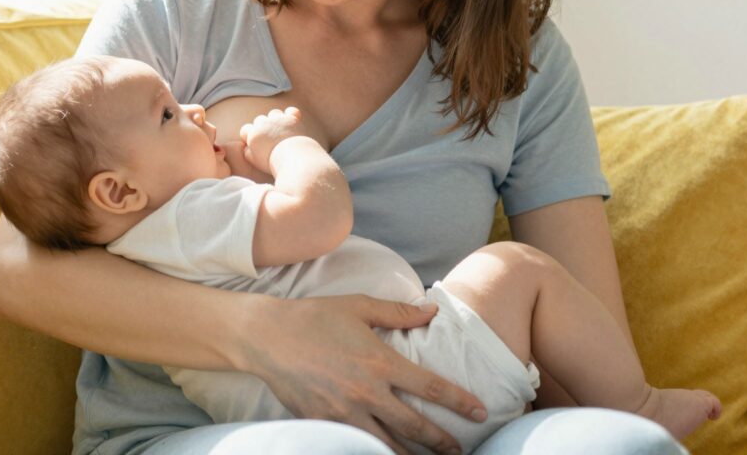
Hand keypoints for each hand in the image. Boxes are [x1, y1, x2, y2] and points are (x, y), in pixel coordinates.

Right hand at [239, 107, 308, 173]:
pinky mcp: (292, 119)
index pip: (245, 129)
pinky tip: (292, 119)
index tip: (255, 142)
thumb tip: (246, 147)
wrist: (292, 157)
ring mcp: (279, 120)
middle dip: (262, 127)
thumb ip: (247, 152)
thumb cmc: (272, 162)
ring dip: (276, 119)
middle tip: (269, 138)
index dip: (248, 135)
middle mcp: (264, 123)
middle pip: (259, 119)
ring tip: (280, 129)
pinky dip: (291, 114)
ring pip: (274, 113)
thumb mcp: (255, 161)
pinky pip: (291, 111)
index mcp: (253, 134)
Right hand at [253, 295, 486, 454]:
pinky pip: (356, 447)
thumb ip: (398, 312)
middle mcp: (367, 393)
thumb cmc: (315, 317)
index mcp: (380, 362)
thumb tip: (432, 310)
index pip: (431, 387)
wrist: (267, 338)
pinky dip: (374, 454)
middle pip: (415, 427)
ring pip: (387, 446)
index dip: (460, 402)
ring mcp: (344, 414)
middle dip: (442, 442)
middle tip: (460, 450)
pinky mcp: (324, 426)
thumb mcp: (359, 306)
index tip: (479, 412)